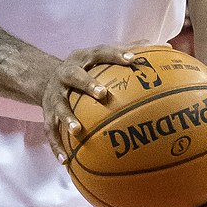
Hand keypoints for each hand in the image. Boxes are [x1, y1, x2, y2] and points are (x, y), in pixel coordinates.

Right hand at [41, 44, 141, 161]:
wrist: (44, 78)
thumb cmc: (84, 68)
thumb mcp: (99, 56)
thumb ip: (127, 51)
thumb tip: (162, 46)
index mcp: (81, 59)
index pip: (99, 53)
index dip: (115, 55)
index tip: (132, 60)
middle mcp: (65, 74)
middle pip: (75, 76)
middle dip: (87, 85)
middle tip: (103, 94)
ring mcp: (54, 95)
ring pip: (59, 106)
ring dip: (67, 118)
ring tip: (77, 131)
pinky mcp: (47, 113)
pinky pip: (50, 131)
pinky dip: (56, 146)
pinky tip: (65, 160)